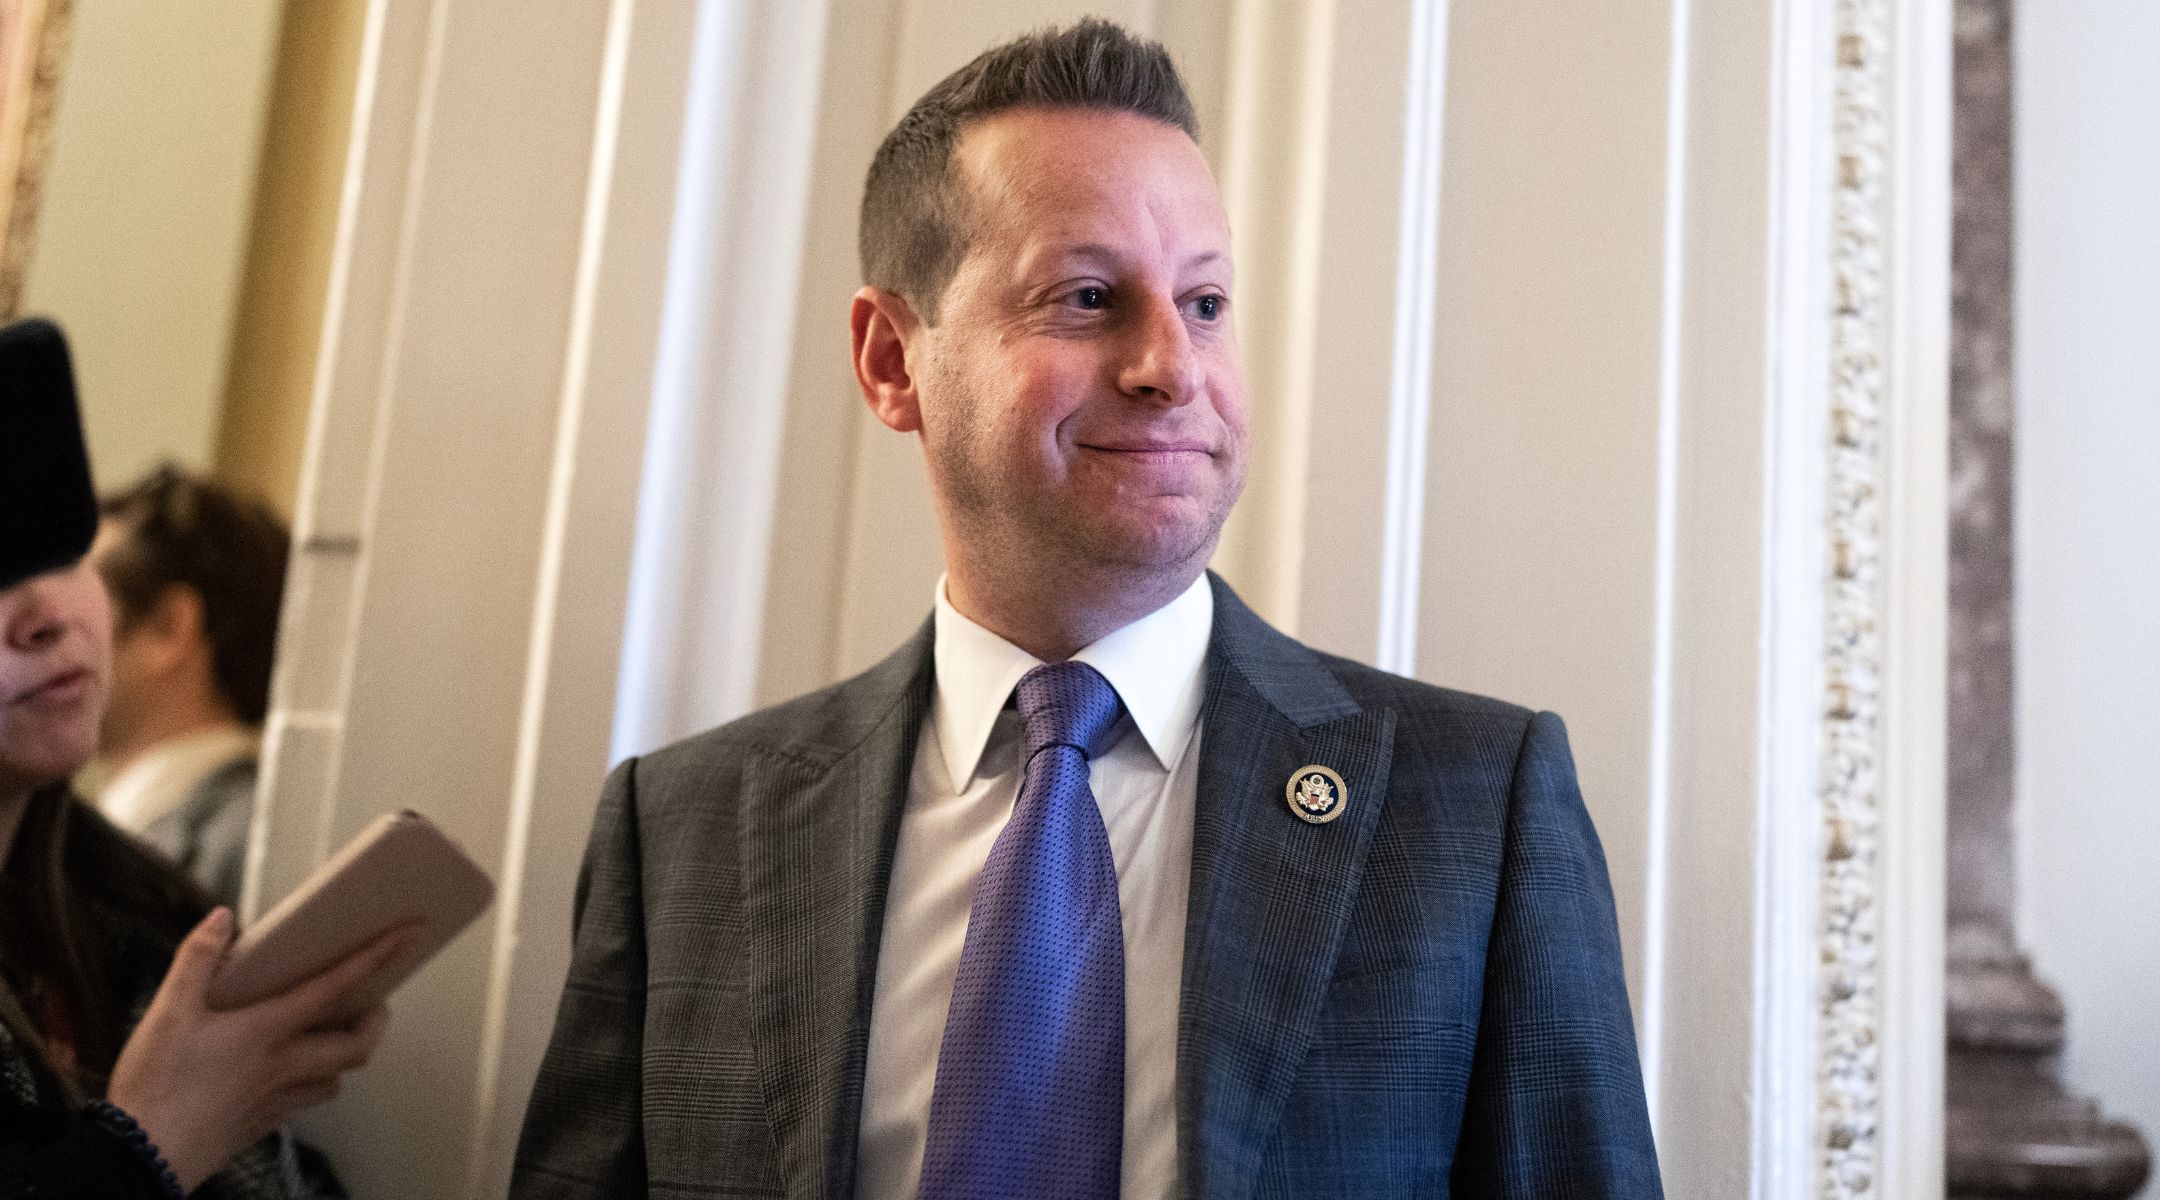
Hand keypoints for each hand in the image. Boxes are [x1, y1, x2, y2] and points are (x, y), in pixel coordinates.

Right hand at [105, 908, 412, 1190]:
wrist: (142, 1157)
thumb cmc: (155, 1085)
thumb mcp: (167, 1012)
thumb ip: (196, 959)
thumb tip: (223, 919)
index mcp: (267, 1031)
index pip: (335, 987)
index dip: (374, 957)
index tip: (406, 935)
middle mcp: (284, 1066)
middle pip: (358, 1044)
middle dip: (377, 1019)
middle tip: (375, 999)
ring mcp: (277, 1099)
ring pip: (337, 1078)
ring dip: (346, 1055)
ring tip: (336, 1033)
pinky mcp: (263, 1124)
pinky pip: (307, 1100)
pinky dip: (314, 1082)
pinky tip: (291, 1072)